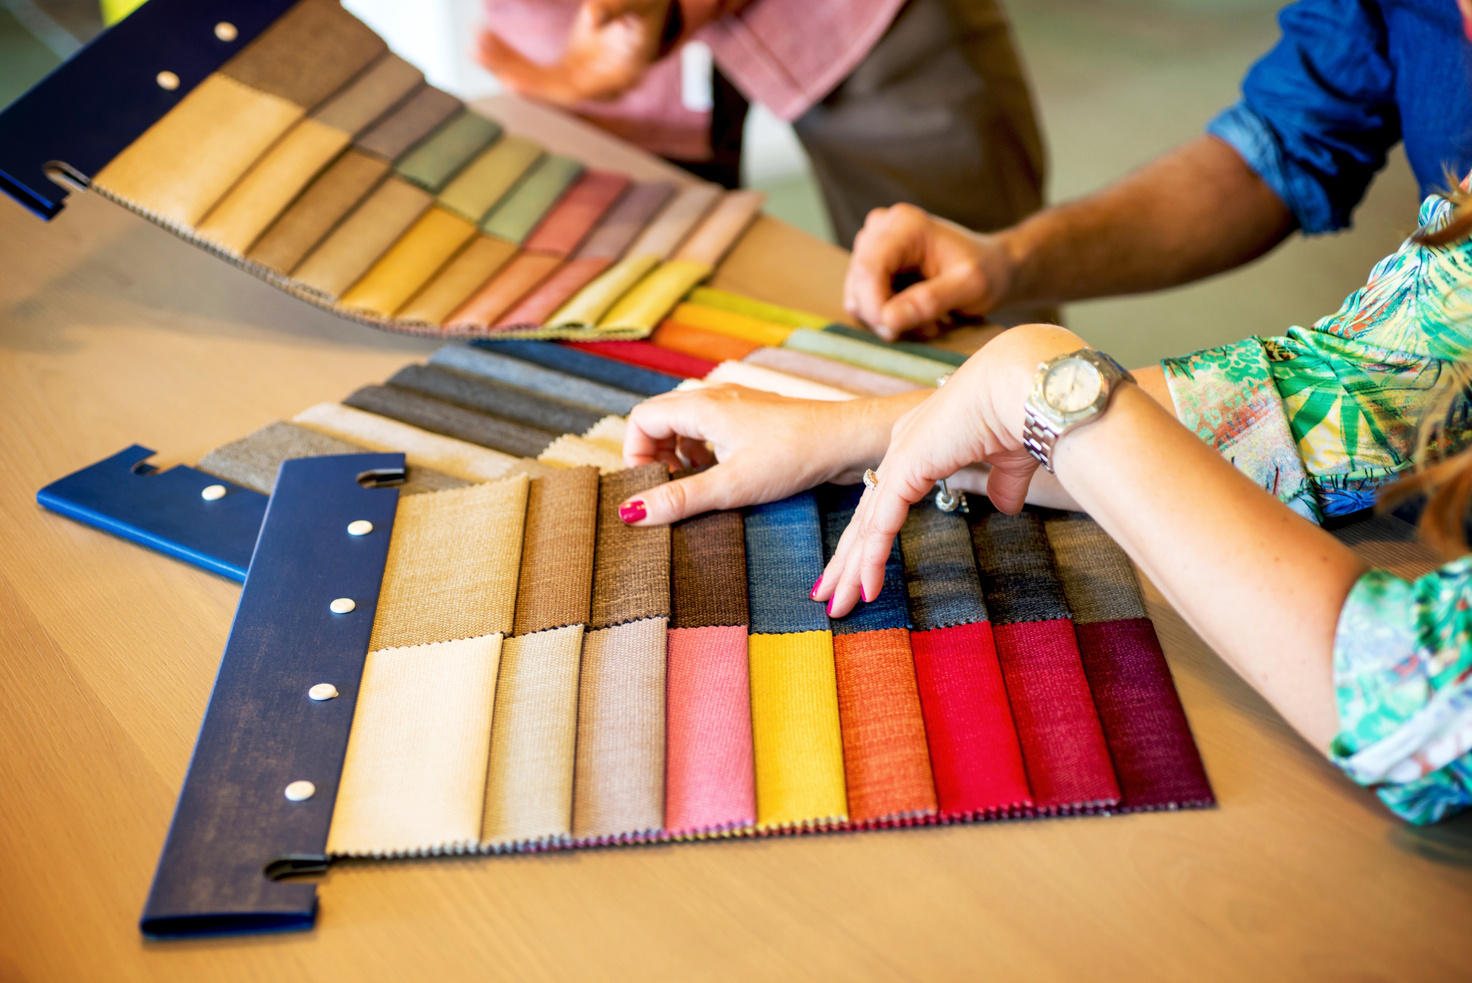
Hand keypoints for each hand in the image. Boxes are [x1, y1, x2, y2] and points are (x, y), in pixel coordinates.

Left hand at [477, 0, 670, 105]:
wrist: (651, 11)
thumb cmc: (648, 5)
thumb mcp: (640, 1)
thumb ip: (618, 7)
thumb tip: (592, 18)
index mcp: (622, 73)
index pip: (579, 90)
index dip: (545, 88)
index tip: (512, 81)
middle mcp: (600, 85)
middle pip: (552, 90)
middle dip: (514, 74)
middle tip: (482, 53)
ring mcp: (584, 79)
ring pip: (539, 82)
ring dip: (505, 64)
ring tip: (476, 44)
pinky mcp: (570, 70)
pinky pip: (536, 71)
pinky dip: (510, 58)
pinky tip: (486, 42)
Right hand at [619, 385, 923, 524]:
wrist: (848, 439)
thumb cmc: (794, 456)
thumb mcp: (732, 485)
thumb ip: (681, 498)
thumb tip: (632, 513)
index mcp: (701, 406)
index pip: (641, 419)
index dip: (635, 454)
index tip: (651, 486)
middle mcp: (715, 397)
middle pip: (660, 419)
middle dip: (655, 456)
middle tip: (670, 490)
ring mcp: (736, 404)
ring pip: (686, 424)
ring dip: (680, 454)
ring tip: (694, 485)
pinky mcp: (754, 417)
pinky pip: (712, 428)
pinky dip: (705, 451)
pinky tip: (723, 475)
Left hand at [812, 324, 1083, 615]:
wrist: (1024, 386)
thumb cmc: (1020, 413)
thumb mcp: (1009, 460)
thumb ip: (1002, 484)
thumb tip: (1007, 508)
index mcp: (920, 444)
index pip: (885, 501)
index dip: (870, 538)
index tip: (858, 571)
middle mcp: (901, 450)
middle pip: (865, 516)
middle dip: (845, 560)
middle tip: (828, 596)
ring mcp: (899, 458)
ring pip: (866, 525)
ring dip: (850, 569)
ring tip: (836, 607)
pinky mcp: (905, 468)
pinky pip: (882, 522)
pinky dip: (872, 557)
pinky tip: (866, 588)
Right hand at [845, 203, 1013, 340]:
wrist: (995, 266)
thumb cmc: (989, 272)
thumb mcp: (971, 287)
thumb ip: (931, 301)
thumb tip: (887, 321)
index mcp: (904, 224)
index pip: (868, 269)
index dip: (874, 307)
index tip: (895, 333)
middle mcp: (881, 226)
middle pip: (858, 283)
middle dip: (885, 315)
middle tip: (928, 327)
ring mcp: (872, 243)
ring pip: (857, 294)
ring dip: (887, 317)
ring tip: (927, 320)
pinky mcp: (870, 262)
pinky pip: (862, 299)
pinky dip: (886, 315)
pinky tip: (916, 314)